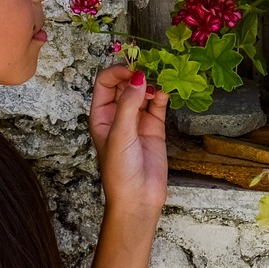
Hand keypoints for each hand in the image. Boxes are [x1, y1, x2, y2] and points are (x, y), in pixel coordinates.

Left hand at [88, 65, 168, 215]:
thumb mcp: (120, 135)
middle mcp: (118, 114)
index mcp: (101, 115)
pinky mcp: (155, 127)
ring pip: (143, 91)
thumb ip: (128, 104)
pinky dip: (163, 94)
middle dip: (137, 73)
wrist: (138, 198)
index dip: (117, 72)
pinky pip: (158, 104)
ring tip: (162, 78)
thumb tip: (139, 76)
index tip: (134, 69)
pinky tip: (167, 90)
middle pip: (125, 83)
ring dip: (152, 82)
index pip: (105, 82)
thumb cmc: (119, 170)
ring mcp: (137, 120)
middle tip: (151, 68)